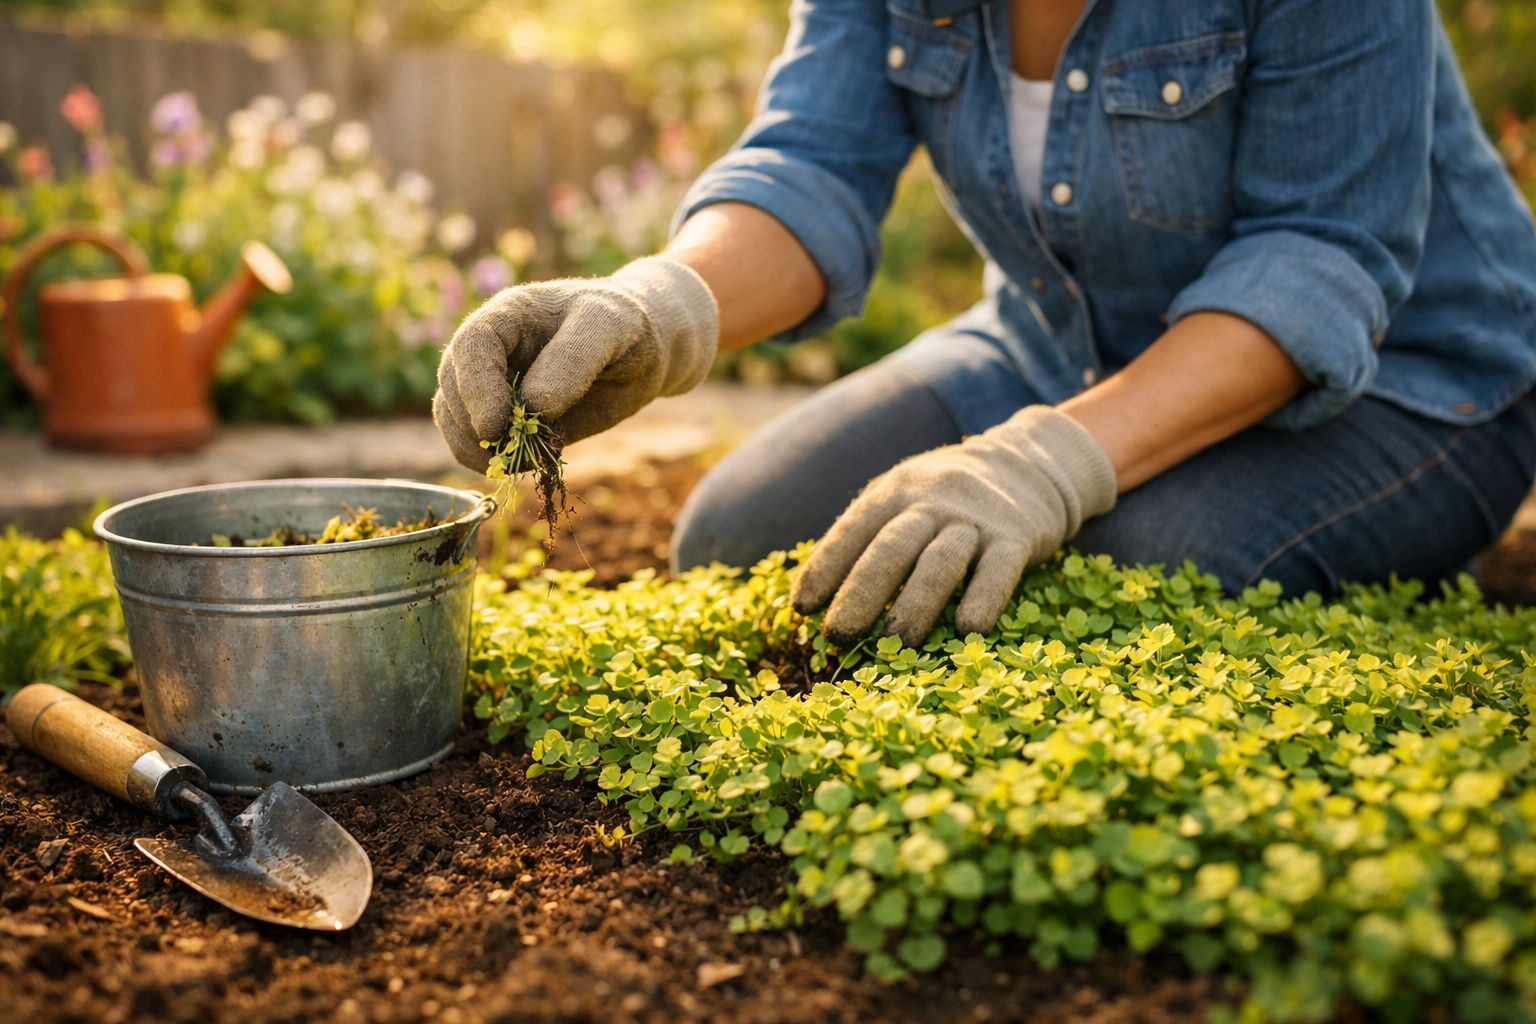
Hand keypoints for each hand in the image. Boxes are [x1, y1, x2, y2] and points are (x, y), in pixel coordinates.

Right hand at [433, 256, 717, 470]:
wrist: (639, 350)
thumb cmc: (624, 327)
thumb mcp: (609, 328)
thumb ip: (575, 358)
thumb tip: (535, 406)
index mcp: (507, 316)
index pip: (471, 348)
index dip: (474, 389)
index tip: (494, 427)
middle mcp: (488, 352)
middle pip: (452, 390)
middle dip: (476, 427)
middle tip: (519, 448)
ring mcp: (490, 387)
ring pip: (456, 424)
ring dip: (482, 451)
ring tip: (534, 454)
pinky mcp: (505, 421)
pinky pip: (480, 448)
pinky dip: (500, 462)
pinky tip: (536, 460)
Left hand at [791, 406, 1116, 646]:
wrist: (1028, 463)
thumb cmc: (946, 497)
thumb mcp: (903, 496)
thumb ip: (867, 533)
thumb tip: (815, 595)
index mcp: (895, 492)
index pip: (854, 529)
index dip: (825, 567)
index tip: (802, 608)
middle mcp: (932, 501)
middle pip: (891, 548)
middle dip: (861, 594)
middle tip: (838, 636)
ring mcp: (975, 520)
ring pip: (940, 561)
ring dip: (916, 604)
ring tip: (896, 644)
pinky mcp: (1016, 538)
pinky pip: (998, 570)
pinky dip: (982, 599)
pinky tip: (967, 629)